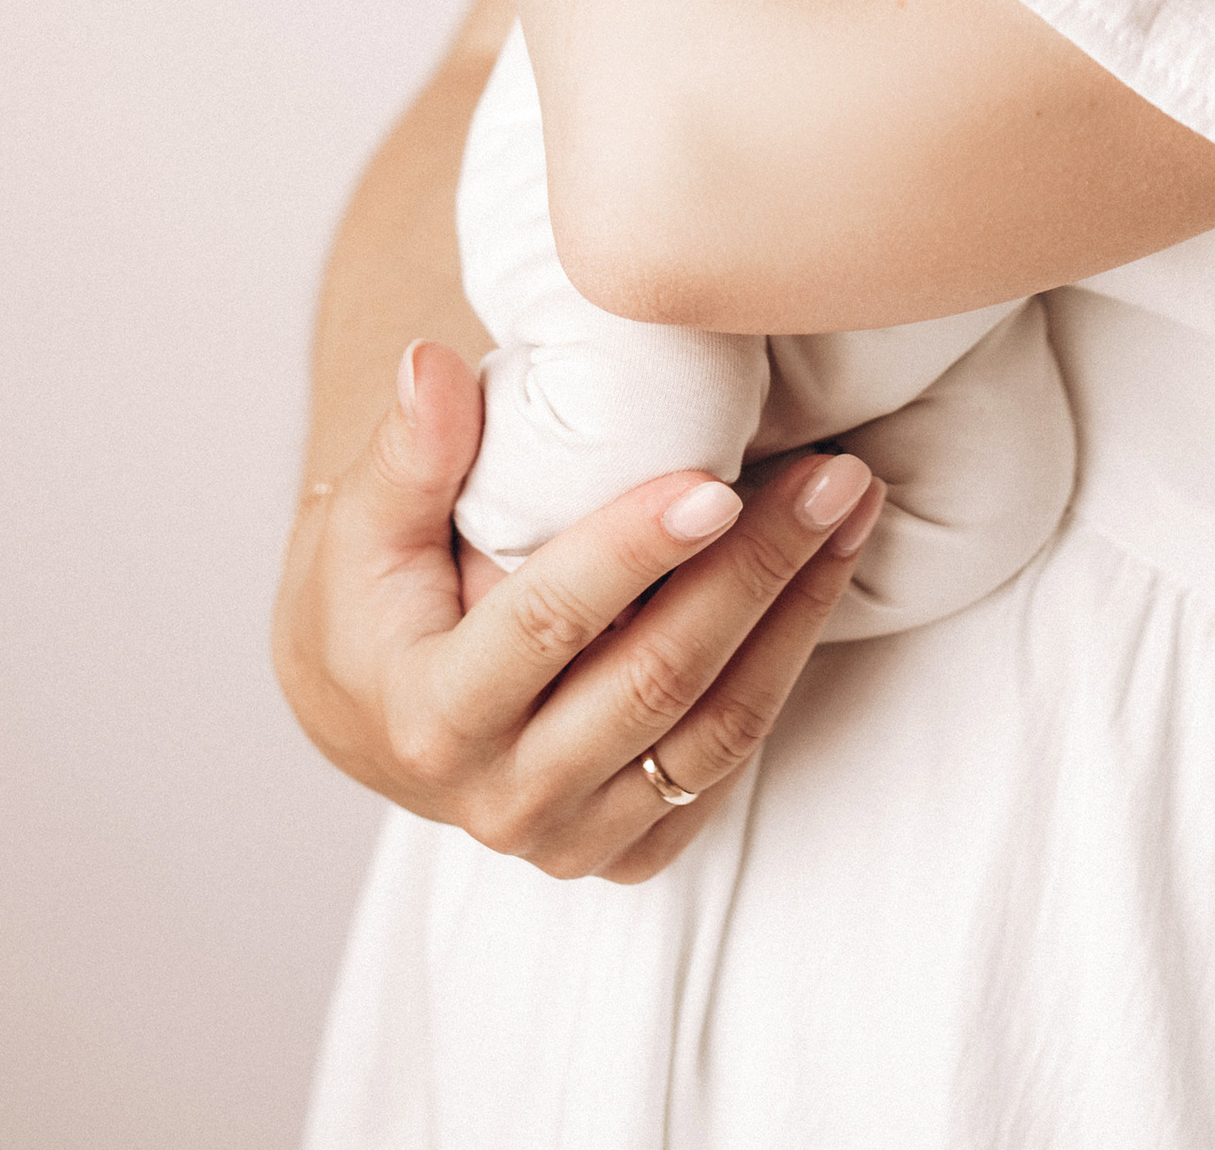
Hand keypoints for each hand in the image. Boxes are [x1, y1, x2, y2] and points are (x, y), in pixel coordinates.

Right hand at [273, 341, 884, 882]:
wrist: (364, 714)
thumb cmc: (368, 598)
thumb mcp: (362, 522)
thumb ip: (409, 450)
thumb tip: (432, 364)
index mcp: (433, 715)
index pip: (551, 623)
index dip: (635, 551)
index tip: (715, 479)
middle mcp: (504, 797)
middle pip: (656, 680)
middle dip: (756, 570)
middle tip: (831, 477)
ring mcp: (571, 835)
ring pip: (713, 732)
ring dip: (797, 615)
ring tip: (852, 511)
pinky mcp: (623, 849)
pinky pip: (722, 771)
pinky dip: (782, 673)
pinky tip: (823, 582)